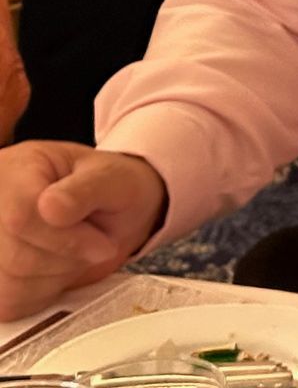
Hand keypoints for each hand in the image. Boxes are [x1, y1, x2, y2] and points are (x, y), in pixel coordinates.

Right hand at [0, 142, 166, 317]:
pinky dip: (42, 293)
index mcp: (17, 168)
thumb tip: (51, 207)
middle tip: (94, 243)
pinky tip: (56, 268)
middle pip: (14, 256)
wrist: (109, 208)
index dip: (66, 239)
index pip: (21, 216)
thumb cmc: (109, 187)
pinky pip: (10, 302)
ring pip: (11, 283)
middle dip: (67, 258)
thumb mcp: (113, 177)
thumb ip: (88, 189)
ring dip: (56, 277)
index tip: (102, 244)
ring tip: (74, 250)